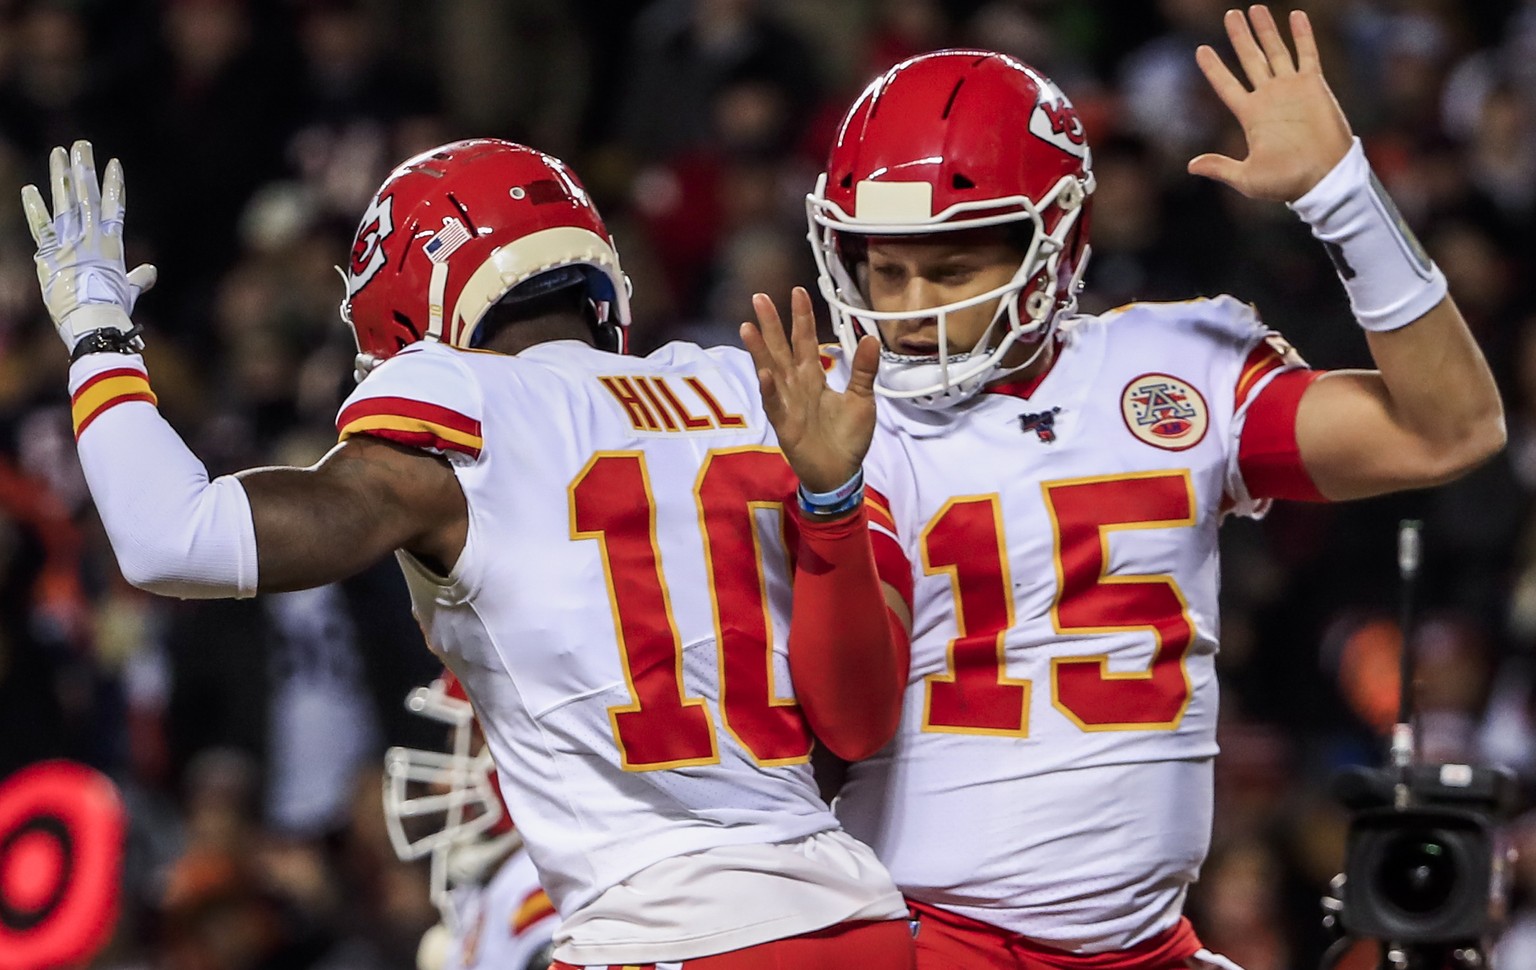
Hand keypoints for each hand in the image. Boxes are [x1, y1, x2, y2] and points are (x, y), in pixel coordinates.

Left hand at [21, 140, 156, 352]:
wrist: (93, 321)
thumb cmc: (114, 309)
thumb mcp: (129, 291)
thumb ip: (138, 278)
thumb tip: (150, 271)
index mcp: (112, 244)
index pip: (114, 206)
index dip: (114, 183)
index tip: (113, 163)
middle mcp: (91, 237)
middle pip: (88, 195)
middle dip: (85, 168)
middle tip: (81, 144)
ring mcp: (69, 243)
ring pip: (65, 202)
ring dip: (61, 176)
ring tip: (59, 153)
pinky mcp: (49, 254)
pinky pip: (40, 226)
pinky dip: (35, 208)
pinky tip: (30, 189)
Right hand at [739, 286, 879, 493]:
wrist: (842, 472)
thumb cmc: (848, 437)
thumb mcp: (862, 399)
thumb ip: (863, 370)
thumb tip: (869, 337)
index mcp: (814, 378)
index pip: (805, 341)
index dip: (801, 317)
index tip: (798, 291)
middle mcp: (796, 386)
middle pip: (781, 349)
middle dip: (771, 324)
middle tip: (760, 297)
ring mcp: (788, 404)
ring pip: (771, 371)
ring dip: (760, 350)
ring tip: (748, 326)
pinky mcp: (785, 425)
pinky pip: (775, 405)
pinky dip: (770, 390)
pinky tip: (764, 374)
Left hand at [1187, 6, 1353, 202]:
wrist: (1324, 177)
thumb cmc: (1287, 182)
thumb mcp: (1247, 178)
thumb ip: (1220, 167)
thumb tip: (1190, 166)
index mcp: (1251, 115)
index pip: (1226, 85)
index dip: (1214, 68)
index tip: (1201, 50)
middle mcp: (1269, 97)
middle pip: (1250, 59)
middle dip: (1240, 37)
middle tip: (1230, 15)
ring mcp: (1291, 89)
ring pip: (1276, 51)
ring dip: (1265, 30)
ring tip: (1255, 8)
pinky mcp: (1314, 86)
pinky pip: (1307, 54)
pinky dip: (1302, 35)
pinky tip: (1295, 15)